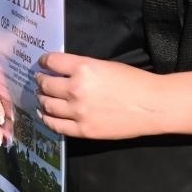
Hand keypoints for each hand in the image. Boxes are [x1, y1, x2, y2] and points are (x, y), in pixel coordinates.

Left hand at [34, 53, 165, 139]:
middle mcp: (76, 89)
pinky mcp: (83, 130)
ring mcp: (78, 112)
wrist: (151, 106)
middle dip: (41, 81)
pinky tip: (46, 115)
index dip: (44, 61)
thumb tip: (63, 72)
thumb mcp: (105, 65)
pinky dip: (47, 119)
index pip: (51, 62)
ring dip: (42, 99)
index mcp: (83, 68)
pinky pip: (56, 125)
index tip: (43, 63)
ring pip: (47, 105)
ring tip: (42, 97)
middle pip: (46, 84)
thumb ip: (82, 67)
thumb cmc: (134, 81)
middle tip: (40, 80)